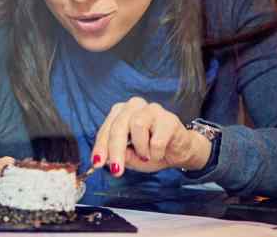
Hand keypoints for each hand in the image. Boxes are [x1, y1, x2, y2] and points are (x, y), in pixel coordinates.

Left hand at [91, 97, 211, 176]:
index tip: (97, 163)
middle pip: (119, 126)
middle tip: (116, 170)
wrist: (180, 152)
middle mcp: (134, 106)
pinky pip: (157, 140)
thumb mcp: (131, 158)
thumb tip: (106, 159)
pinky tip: (159, 152)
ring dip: (141, 148)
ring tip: (146, 155)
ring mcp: (152, 109)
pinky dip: (156, 153)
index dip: (100, 147)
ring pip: (138, 125)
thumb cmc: (152, 151)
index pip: (106, 129)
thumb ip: (119, 156)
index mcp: (120, 112)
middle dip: (115, 150)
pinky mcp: (169, 119)